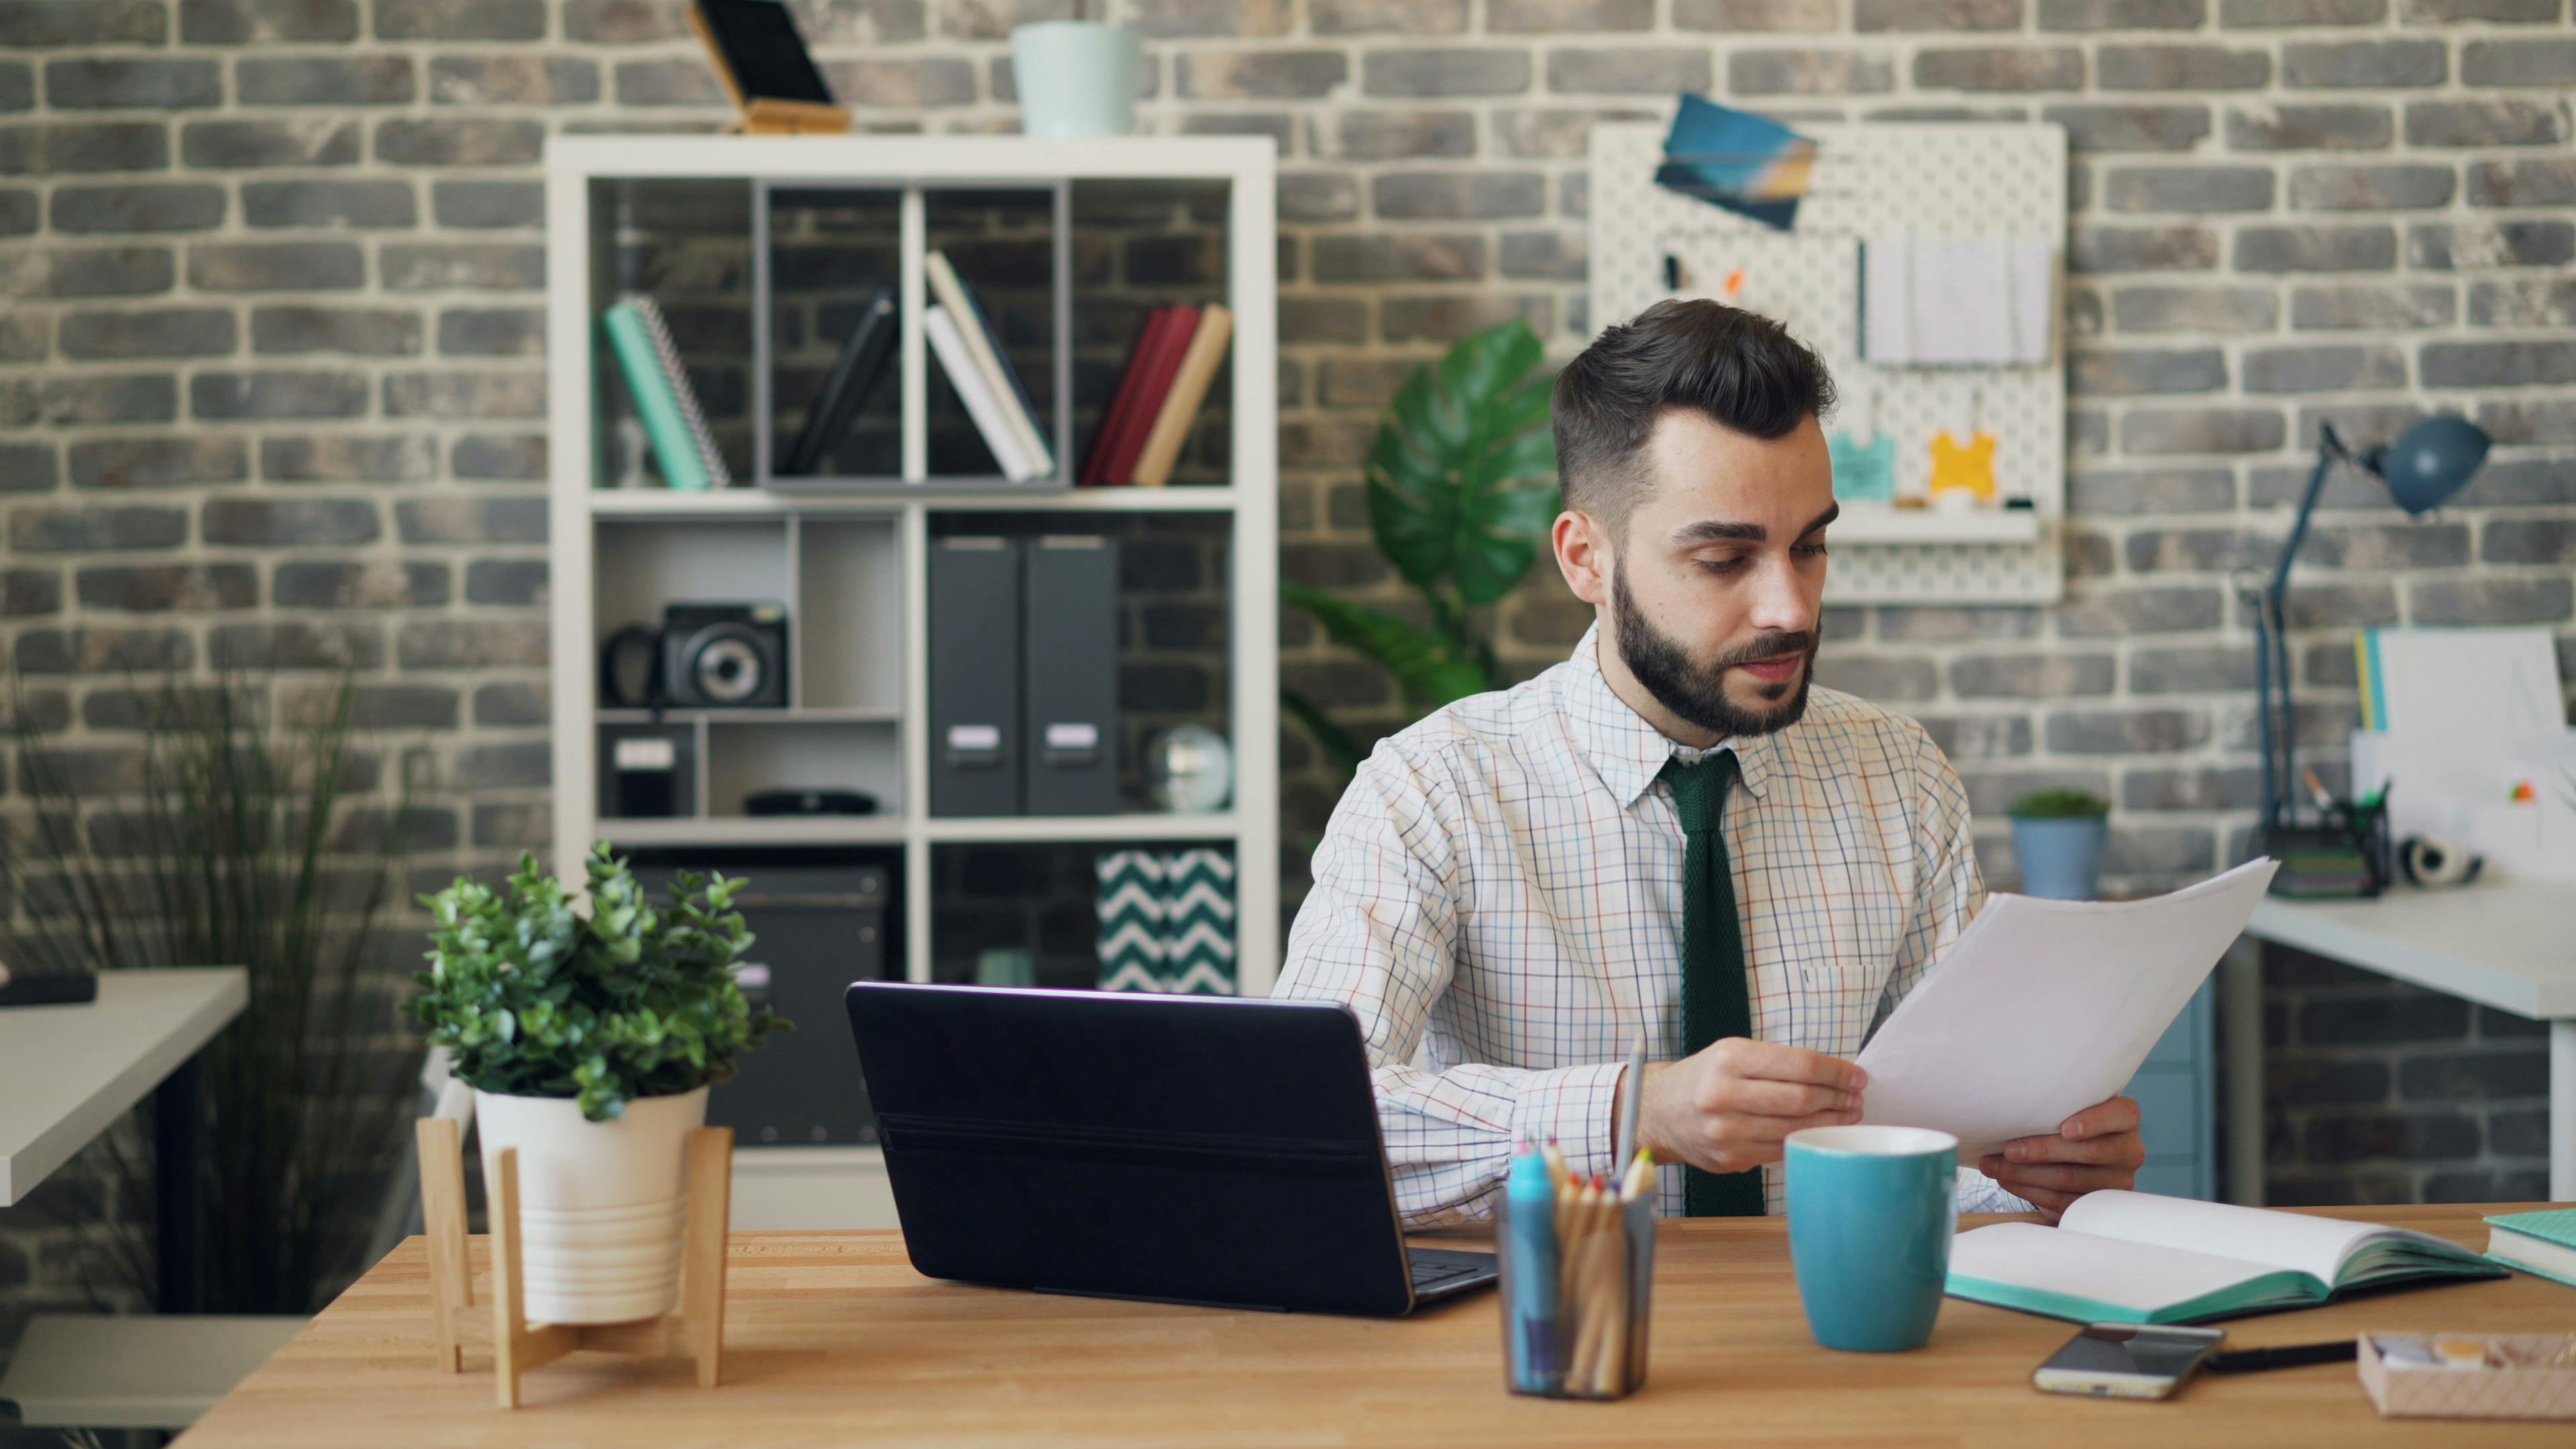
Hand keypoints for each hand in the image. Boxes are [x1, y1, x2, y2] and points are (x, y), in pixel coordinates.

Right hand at [1632, 1038, 1865, 1175]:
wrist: (1658, 1112)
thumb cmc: (1705, 1078)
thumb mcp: (1731, 1053)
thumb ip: (1776, 1062)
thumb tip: (1834, 1075)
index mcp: (1729, 1059)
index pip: (1800, 1065)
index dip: (1836, 1072)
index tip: (1857, 1076)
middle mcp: (1724, 1094)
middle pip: (1802, 1099)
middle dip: (1839, 1098)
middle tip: (1857, 1097)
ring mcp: (1726, 1131)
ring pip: (1796, 1128)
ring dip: (1831, 1122)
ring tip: (1848, 1115)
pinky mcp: (1730, 1158)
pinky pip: (1781, 1149)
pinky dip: (1806, 1140)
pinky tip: (1819, 1132)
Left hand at [1977, 1096, 2144, 1221]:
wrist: (2078, 1159)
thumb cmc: (2066, 1122)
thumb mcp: (2069, 1108)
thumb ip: (2056, 1105)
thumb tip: (2007, 1106)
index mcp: (2125, 1118)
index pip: (2120, 1115)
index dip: (2093, 1123)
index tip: (2065, 1129)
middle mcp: (2129, 1150)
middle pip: (2088, 1152)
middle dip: (2042, 1151)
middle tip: (2008, 1150)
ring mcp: (2118, 1181)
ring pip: (2069, 1179)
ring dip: (2025, 1174)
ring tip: (1994, 1166)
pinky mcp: (2098, 1204)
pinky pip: (2062, 1200)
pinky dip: (2029, 1191)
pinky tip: (2007, 1181)